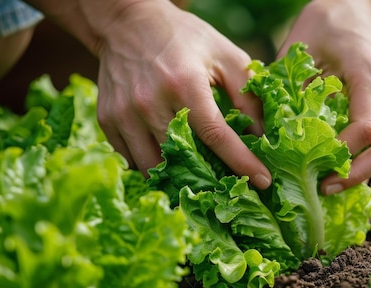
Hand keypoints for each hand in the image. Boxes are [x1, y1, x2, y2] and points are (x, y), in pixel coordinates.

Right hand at [90, 0, 270, 187]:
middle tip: (227, 182)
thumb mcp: (224, 54)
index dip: (242, 162)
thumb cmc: (182, 37)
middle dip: (209, 176)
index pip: (216, 136)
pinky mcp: (108, 120)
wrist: (127, 22)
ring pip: (152, 167)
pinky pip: (130, 158)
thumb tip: (262, 134)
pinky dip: (150, 164)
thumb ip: (248, 93)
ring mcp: (125, 114)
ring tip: (195, 175)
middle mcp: (150, 102)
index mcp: (184, 84)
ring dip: (176, 176)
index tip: (262, 181)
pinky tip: (166, 157)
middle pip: (183, 159)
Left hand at [278, 0, 370, 194]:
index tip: (315, 171)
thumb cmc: (325, 22)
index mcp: (370, 74)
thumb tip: (274, 136)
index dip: (341, 156)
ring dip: (365, 170)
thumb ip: (290, 91)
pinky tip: (343, 167)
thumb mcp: (300, 50)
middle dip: (358, 175)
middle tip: (326, 189)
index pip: (364, 129)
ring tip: (332, 182)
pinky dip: (369, 157)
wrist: (357, 3)